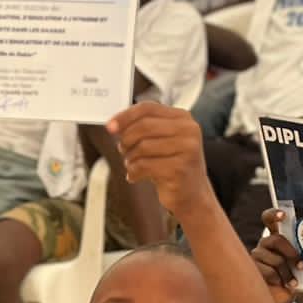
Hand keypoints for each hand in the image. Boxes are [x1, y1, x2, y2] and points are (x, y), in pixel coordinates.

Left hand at [108, 104, 212, 221]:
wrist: (192, 195)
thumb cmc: (172, 165)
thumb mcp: (163, 140)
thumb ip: (144, 127)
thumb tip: (114, 125)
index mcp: (183, 118)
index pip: (148, 108)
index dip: (125, 116)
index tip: (110, 127)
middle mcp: (189, 130)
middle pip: (143, 126)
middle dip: (126, 139)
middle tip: (123, 151)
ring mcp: (187, 149)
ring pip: (142, 146)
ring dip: (130, 158)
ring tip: (132, 165)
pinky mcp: (179, 168)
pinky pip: (144, 165)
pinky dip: (133, 172)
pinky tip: (135, 177)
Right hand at [251, 209, 299, 302]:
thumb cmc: (290, 283)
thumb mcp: (299, 267)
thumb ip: (301, 255)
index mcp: (276, 238)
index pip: (270, 219)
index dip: (274, 214)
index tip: (283, 215)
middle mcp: (265, 245)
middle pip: (275, 238)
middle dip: (290, 251)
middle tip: (300, 264)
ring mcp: (257, 257)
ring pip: (273, 257)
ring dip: (286, 271)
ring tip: (292, 281)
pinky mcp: (251, 270)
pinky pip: (267, 270)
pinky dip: (278, 279)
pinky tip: (283, 285)